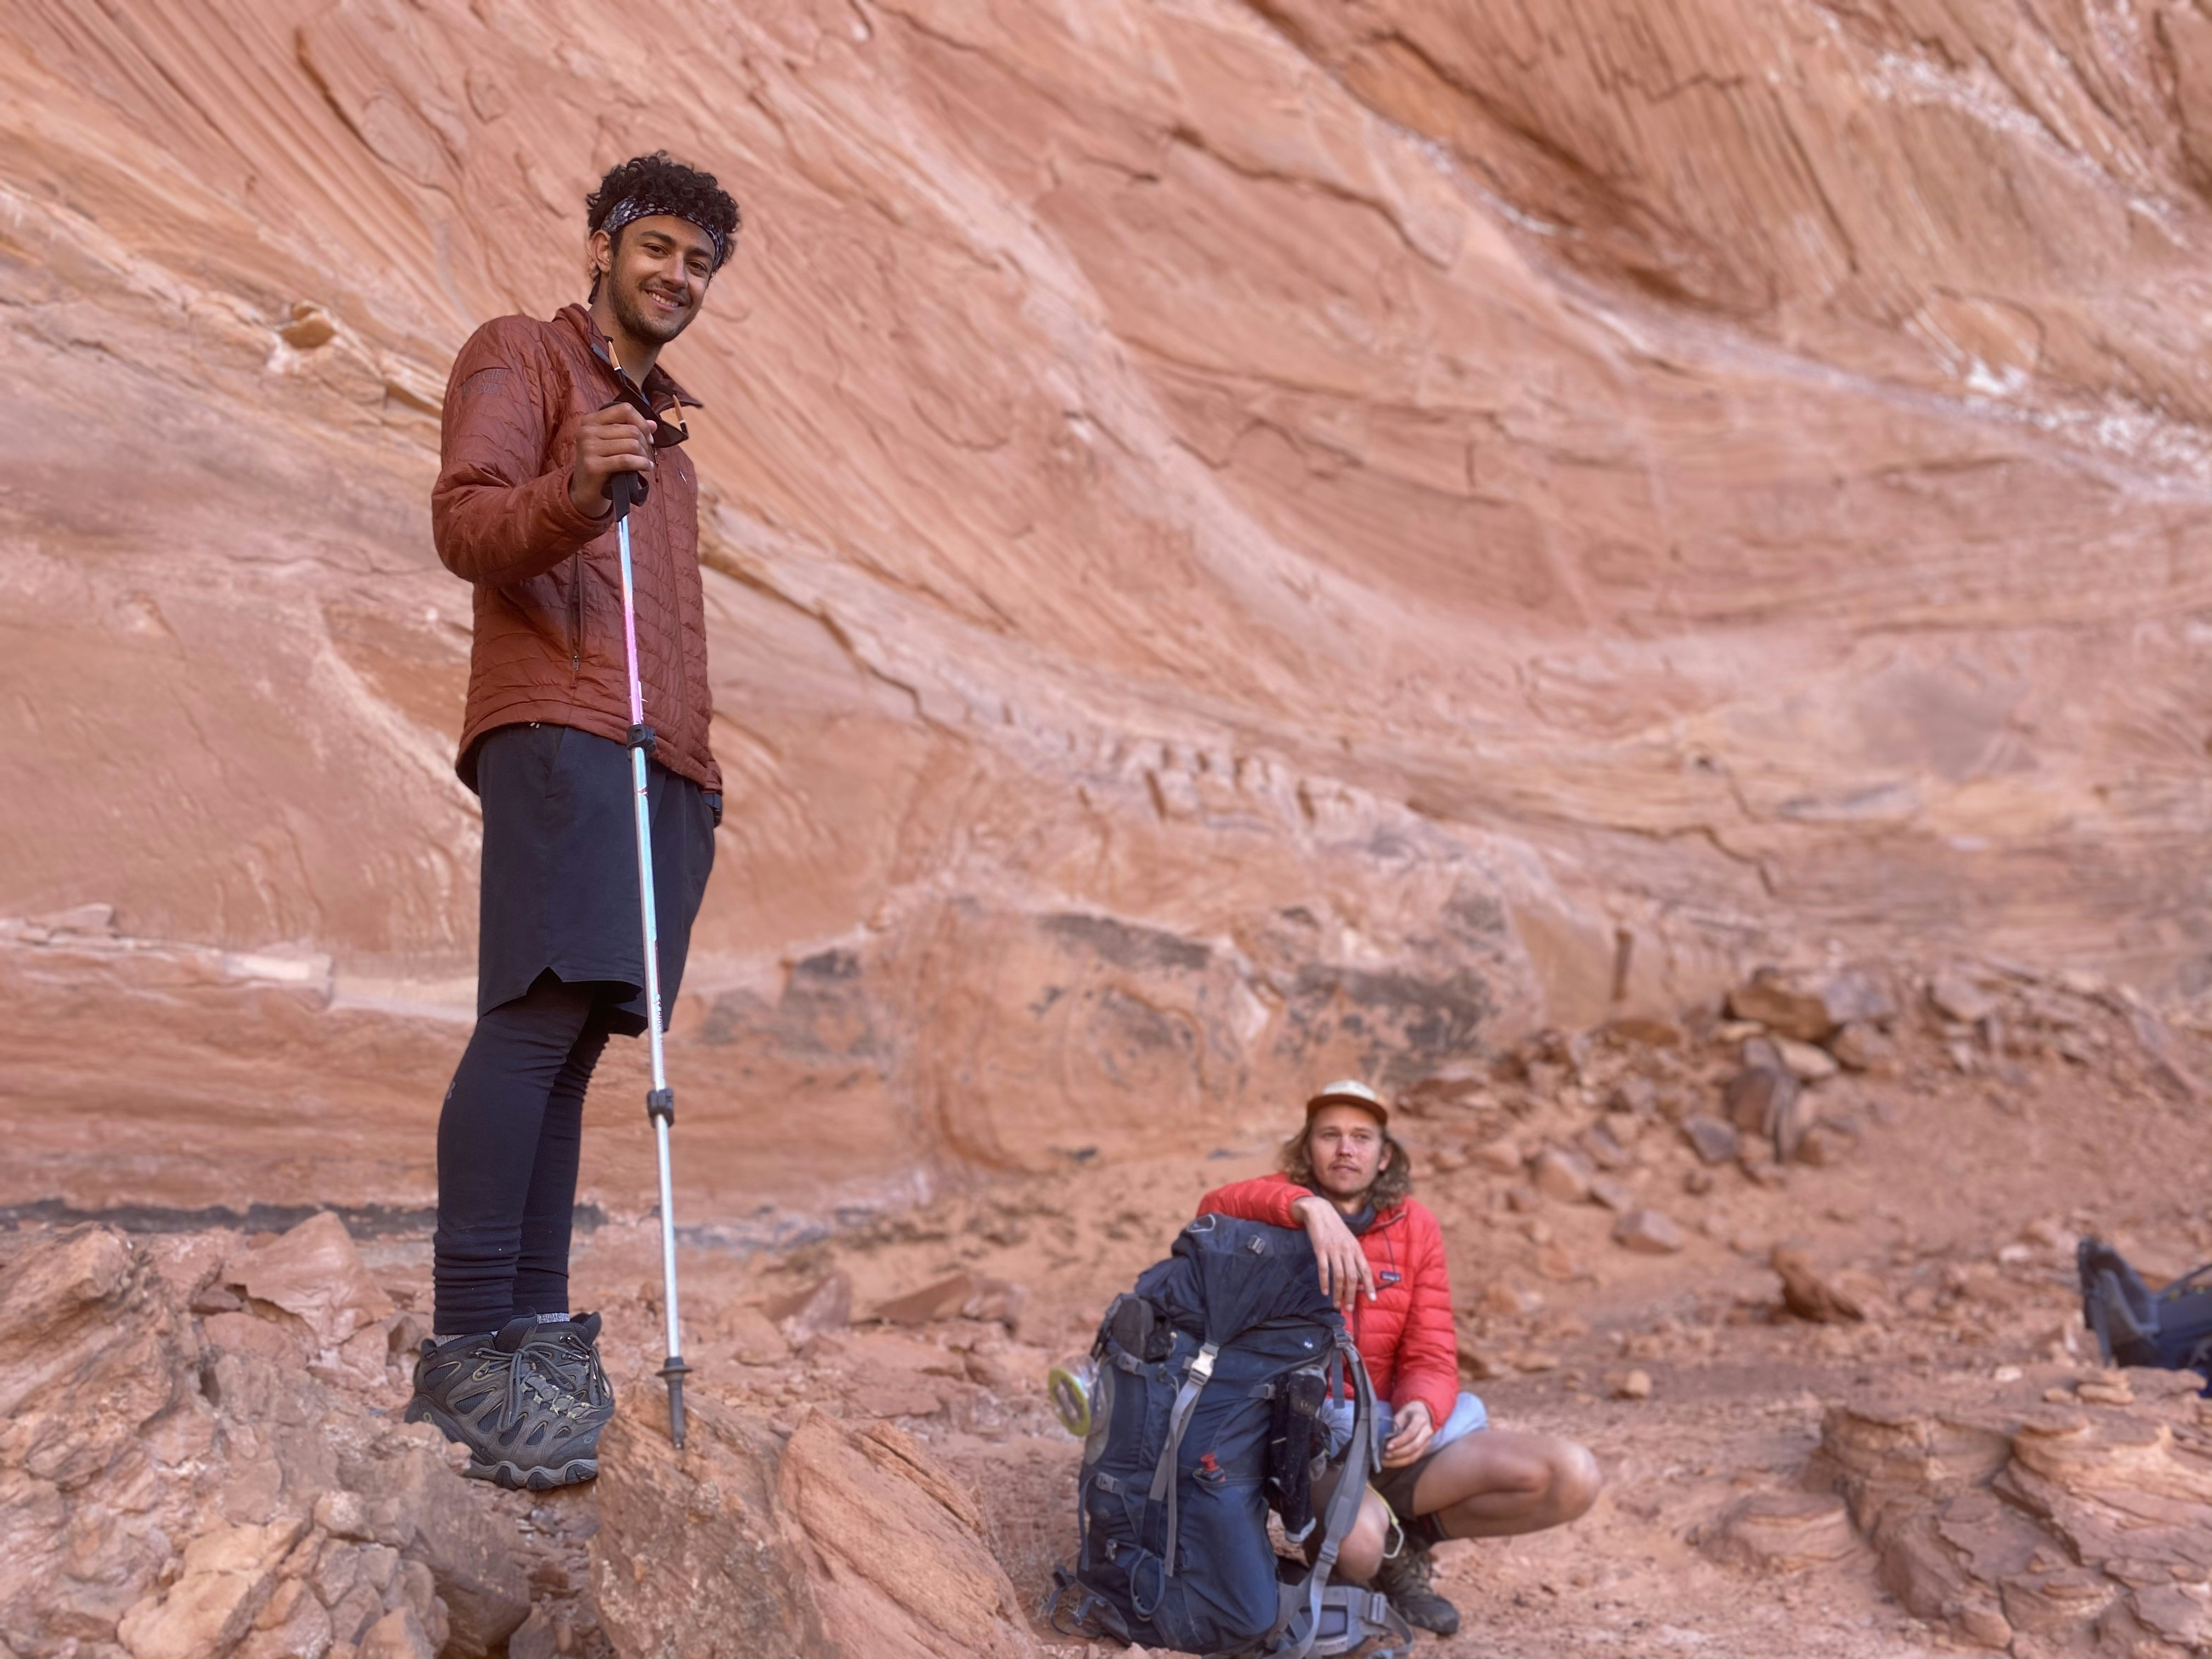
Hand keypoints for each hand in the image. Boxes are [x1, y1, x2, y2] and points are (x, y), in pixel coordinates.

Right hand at [569, 403, 655, 517]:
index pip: (624, 410)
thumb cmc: (601, 466)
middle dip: (645, 443)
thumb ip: (630, 430)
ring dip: (644, 455)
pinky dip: (641, 464)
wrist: (585, 492)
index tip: (648, 436)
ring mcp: (588, 447)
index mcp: (590, 420)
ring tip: (645, 463)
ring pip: (631, 444)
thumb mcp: (613, 444)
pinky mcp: (593, 465)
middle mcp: (587, 431)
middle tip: (647, 455)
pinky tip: (646, 468)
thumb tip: (654, 424)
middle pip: (631, 429)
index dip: (641, 422)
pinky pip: (626, 460)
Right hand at [1292, 1195, 1375, 1312]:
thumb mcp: (1349, 1241)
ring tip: (1336, 1304)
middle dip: (1351, 1295)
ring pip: (1339, 1276)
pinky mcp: (1320, 1249)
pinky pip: (1324, 1269)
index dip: (1369, 1285)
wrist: (1319, 1211)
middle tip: (1349, 1308)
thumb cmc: (1335, 1228)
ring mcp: (1334, 1250)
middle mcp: (1347, 1250)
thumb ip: (1353, 1258)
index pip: (1365, 1270)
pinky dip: (1324, 1282)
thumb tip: (1359, 1278)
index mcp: (1356, 1248)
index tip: (1372, 1299)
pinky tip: (1324, 1291)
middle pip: (1352, 1277)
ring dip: (1338, 1293)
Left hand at [1381, 1399, 1433, 1467]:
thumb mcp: (1400, 1415)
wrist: (1421, 1414)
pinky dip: (1401, 1463)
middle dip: (1398, 1453)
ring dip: (1398, 1461)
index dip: (1399, 1441)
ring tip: (1385, 1462)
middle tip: (1384, 1455)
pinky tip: (1391, 1463)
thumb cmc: (1408, 1414)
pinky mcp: (1424, 1451)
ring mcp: (1427, 1443)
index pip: (1410, 1433)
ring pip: (1414, 1456)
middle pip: (1414, 1447)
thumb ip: (1395, 1426)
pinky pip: (1413, 1459)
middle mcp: (1427, 1432)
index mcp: (1420, 1420)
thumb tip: (1386, 1440)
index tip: (1387, 1446)